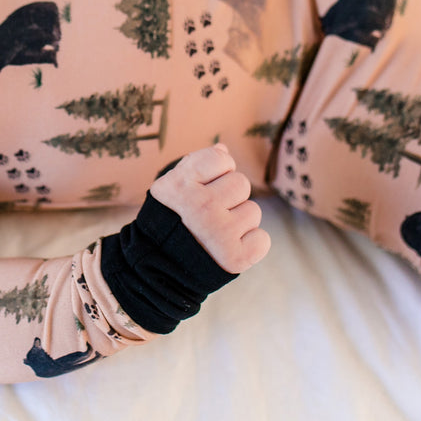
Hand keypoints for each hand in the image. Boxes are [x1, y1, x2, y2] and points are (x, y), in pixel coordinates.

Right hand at [149, 144, 269, 272]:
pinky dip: (250, 245)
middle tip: (209, 215)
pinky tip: (229, 248)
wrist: (158, 271)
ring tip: (216, 233)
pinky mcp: (235, 258)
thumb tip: (223, 149)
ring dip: (239, 221)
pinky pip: (262, 239)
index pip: (221, 158)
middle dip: (230, 197)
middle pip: (241, 183)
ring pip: (253, 211)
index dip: (217, 172)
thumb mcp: (172, 189)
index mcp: (180, 185)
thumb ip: (195, 166)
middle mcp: (200, 206)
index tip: (202, 187)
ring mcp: (219, 233)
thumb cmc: (170, 223)